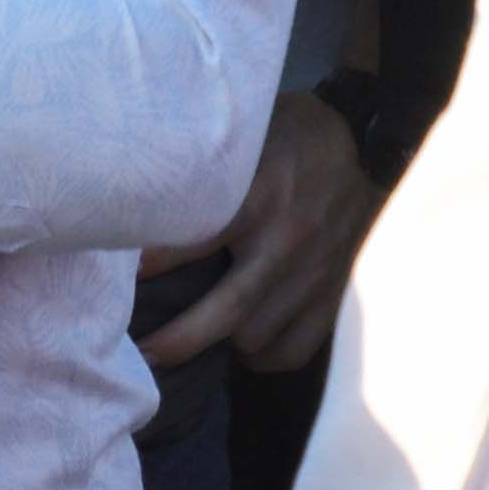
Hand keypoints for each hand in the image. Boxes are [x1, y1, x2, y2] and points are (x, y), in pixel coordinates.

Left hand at [142, 88, 384, 374]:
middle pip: (224, 311)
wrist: (372, 144)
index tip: (117, 283)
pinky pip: (296, 349)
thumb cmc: (295, 134)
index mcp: (259, 195)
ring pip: (257, 337)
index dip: (148, 267)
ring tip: (192, 343)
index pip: (192, 241)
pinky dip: (265, 357)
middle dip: (175, 340)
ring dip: (222, 347)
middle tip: (141, 351)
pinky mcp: (336, 293)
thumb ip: (208, 159)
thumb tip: (143, 177)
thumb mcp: (250, 132)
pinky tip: (245, 346)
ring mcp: (316, 272)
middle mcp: (287, 239)